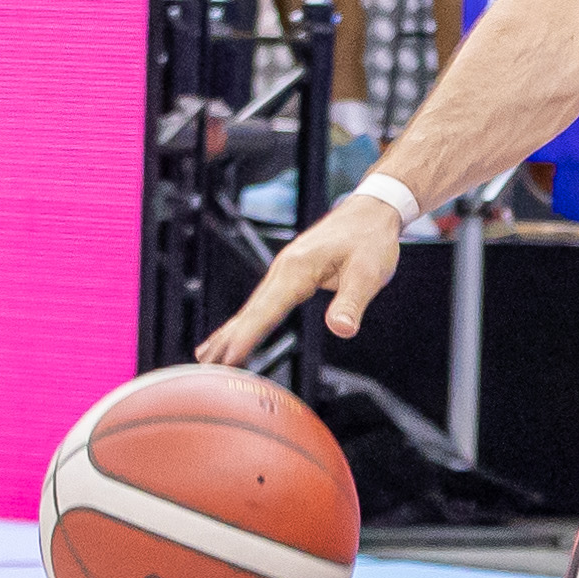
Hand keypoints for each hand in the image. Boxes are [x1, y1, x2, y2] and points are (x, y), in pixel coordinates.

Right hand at [196, 195, 408, 362]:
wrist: (373, 211)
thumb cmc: (370, 239)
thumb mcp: (369, 272)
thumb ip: (352, 302)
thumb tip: (340, 329)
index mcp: (298, 267)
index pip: (267, 309)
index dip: (248, 336)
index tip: (230, 358)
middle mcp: (284, 268)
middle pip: (251, 309)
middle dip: (227, 338)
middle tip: (206, 367)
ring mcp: (284, 270)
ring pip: (252, 306)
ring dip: (230, 331)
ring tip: (207, 356)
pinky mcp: (290, 273)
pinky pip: (263, 301)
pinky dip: (246, 320)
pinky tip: (235, 331)